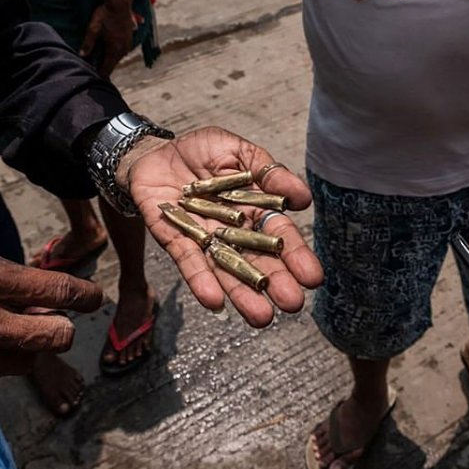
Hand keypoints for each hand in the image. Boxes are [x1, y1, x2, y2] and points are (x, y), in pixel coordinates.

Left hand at [79, 0, 136, 76]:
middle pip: (112, 64)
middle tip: (93, 68)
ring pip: (117, 58)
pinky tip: (107, 47)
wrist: (120, 2)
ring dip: (109, 59)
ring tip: (99, 58)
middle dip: (103, 66)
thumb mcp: (93, 28)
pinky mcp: (130, 39)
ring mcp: (128, 45)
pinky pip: (121, 51)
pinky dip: (114, 52)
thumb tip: (82, 55)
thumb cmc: (106, 14)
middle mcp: (123, 50)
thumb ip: (88, 43)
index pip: (107, 69)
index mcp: (115, 49)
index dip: (99, 74)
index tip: (92, 76)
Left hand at [117, 127, 323, 326]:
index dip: (295, 256)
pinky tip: (214, 301)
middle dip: (274, 283)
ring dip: (242, 294)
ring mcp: (204, 239)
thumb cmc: (202, 151)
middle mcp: (232, 232)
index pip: (278, 236)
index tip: (312, 278)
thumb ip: (268, 172)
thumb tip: (303, 198)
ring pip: (225, 270)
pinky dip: (200, 281)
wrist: (156, 150)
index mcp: (253, 210)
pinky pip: (188, 262)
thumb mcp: (240, 151)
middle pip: (256, 260)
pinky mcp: (174, 239)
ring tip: (262, 318)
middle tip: (292, 304)